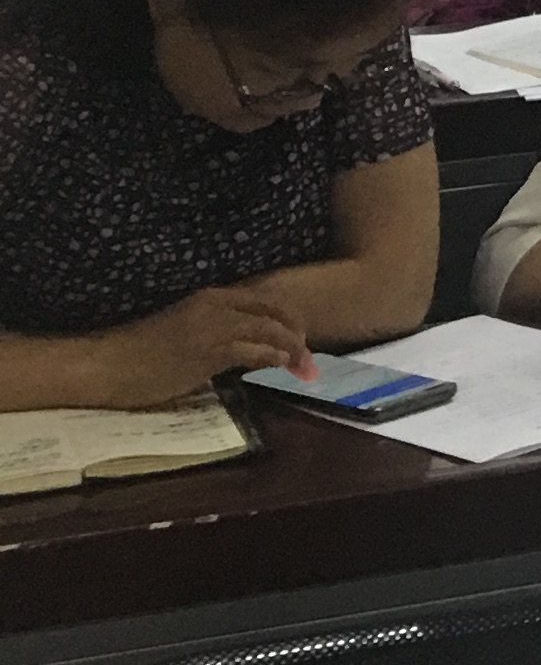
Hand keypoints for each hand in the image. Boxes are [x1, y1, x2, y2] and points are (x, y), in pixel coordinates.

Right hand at [94, 287, 307, 403]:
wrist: (107, 364)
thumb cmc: (139, 353)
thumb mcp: (184, 330)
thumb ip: (214, 331)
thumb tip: (241, 345)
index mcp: (210, 297)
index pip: (263, 301)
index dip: (286, 318)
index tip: (299, 336)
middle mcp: (216, 306)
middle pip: (274, 312)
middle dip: (297, 332)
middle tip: (308, 356)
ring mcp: (213, 328)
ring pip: (268, 329)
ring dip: (292, 348)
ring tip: (304, 367)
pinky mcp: (208, 352)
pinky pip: (252, 351)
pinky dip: (272, 357)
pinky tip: (281, 366)